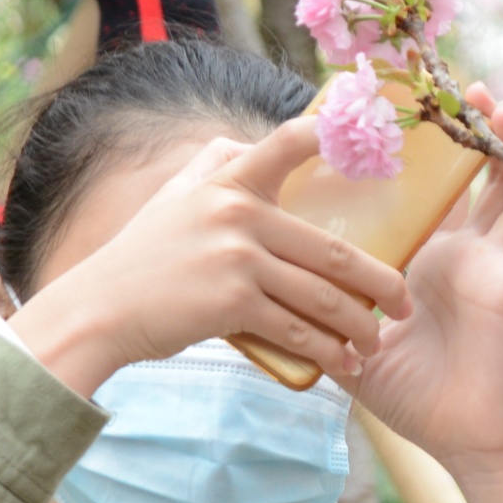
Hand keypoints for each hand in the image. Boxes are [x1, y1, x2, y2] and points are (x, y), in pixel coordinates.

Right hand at [1, 119, 410, 397]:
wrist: (99, 309)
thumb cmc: (140, 256)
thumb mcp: (173, 197)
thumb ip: (213, 167)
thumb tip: (249, 146)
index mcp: (228, 181)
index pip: (285, 143)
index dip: (330, 136)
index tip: (373, 142)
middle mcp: (238, 213)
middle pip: (333, 251)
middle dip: (381, 283)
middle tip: (403, 303)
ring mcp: (237, 258)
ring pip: (321, 296)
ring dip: (359, 327)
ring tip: (375, 345)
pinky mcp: (231, 302)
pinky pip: (295, 329)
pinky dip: (325, 352)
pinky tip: (343, 366)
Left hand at [342, 86, 502, 502]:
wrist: (456, 441)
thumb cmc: (411, 394)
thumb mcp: (351, 340)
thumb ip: (317, 307)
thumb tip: (259, 281)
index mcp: (428, 255)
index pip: (432, 188)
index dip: (428, 148)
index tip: (409, 105)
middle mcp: (466, 252)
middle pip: (482, 176)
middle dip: (478, 131)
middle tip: (470, 88)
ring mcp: (495, 268)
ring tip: (502, 115)